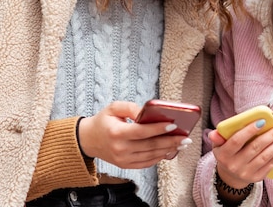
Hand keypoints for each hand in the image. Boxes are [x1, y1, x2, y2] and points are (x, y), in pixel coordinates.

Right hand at [77, 101, 191, 168]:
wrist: (88, 140)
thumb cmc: (103, 121)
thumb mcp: (113, 107)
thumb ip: (131, 107)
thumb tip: (147, 112)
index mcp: (116, 133)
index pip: (141, 132)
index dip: (158, 129)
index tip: (173, 126)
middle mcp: (120, 149)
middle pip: (150, 146)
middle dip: (170, 141)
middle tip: (185, 137)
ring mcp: (123, 159)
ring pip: (150, 156)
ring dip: (168, 150)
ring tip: (182, 144)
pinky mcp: (125, 165)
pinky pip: (146, 163)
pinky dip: (159, 157)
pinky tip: (170, 151)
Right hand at [210, 119, 272, 188]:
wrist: (230, 176)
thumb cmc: (227, 152)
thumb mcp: (219, 145)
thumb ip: (218, 137)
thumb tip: (214, 133)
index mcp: (224, 154)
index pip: (237, 141)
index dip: (249, 131)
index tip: (262, 121)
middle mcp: (235, 165)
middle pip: (255, 148)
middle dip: (271, 135)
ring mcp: (246, 173)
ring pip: (266, 156)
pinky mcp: (257, 177)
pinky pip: (272, 164)